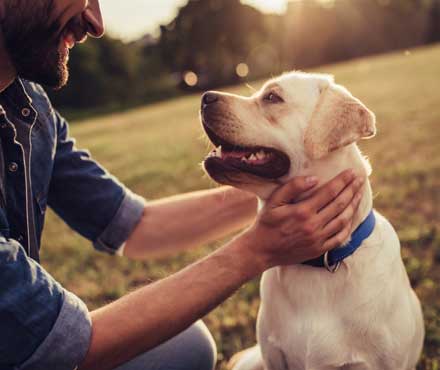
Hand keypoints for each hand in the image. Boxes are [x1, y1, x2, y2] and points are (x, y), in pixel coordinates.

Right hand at [241, 170, 364, 272]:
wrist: (262, 250)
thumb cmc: (266, 223)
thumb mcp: (274, 201)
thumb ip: (292, 187)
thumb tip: (314, 179)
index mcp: (302, 211)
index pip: (329, 192)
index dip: (343, 181)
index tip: (352, 172)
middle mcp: (313, 225)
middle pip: (340, 204)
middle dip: (352, 190)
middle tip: (361, 179)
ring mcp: (318, 239)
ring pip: (343, 220)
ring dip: (353, 205)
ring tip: (359, 194)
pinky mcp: (319, 250)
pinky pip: (340, 237)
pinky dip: (348, 226)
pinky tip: (351, 216)